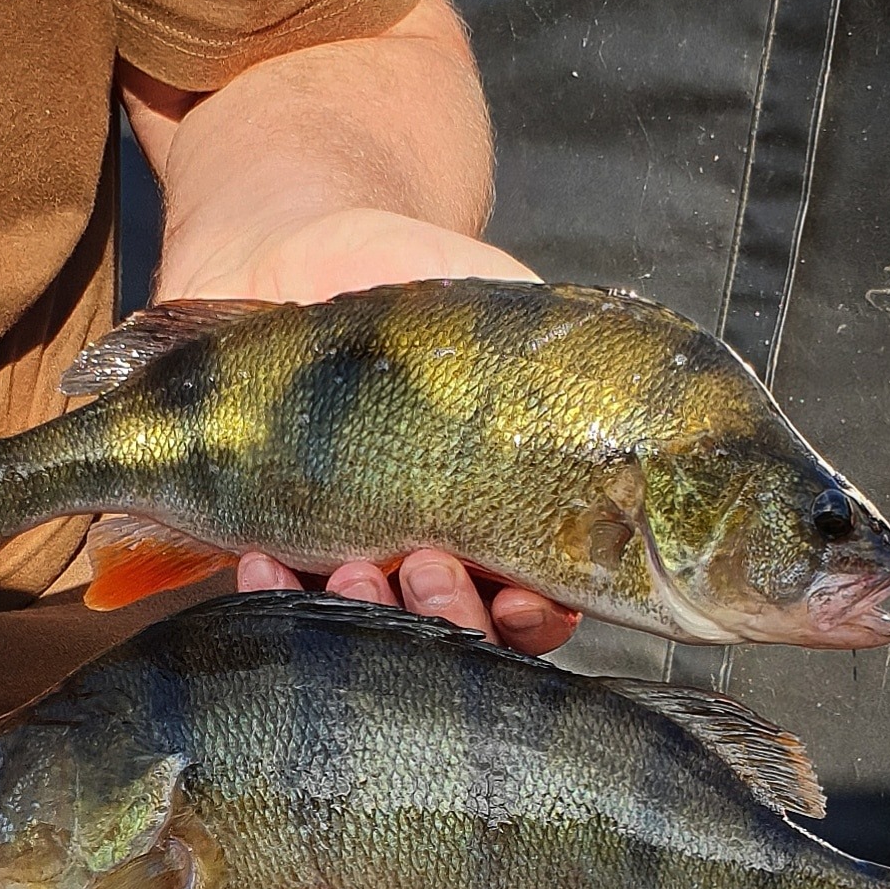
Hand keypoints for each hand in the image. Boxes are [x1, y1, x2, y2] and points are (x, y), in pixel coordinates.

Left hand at [161, 206, 578, 654]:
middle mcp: (427, 553)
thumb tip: (625, 400)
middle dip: (447, 619)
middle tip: (427, 565)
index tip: (521, 597)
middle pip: (454, 641)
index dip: (533, 620)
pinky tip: (264, 565)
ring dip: (366, 622)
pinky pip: (274, 610)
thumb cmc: (407, 281)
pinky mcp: (268, 547)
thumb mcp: (500, 303)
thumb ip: (556, 354)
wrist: (285, 247)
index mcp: (498, 515)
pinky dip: (271, 600)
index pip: (534, 604)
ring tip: (351, 571)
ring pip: (367, 640)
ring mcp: (345, 558)